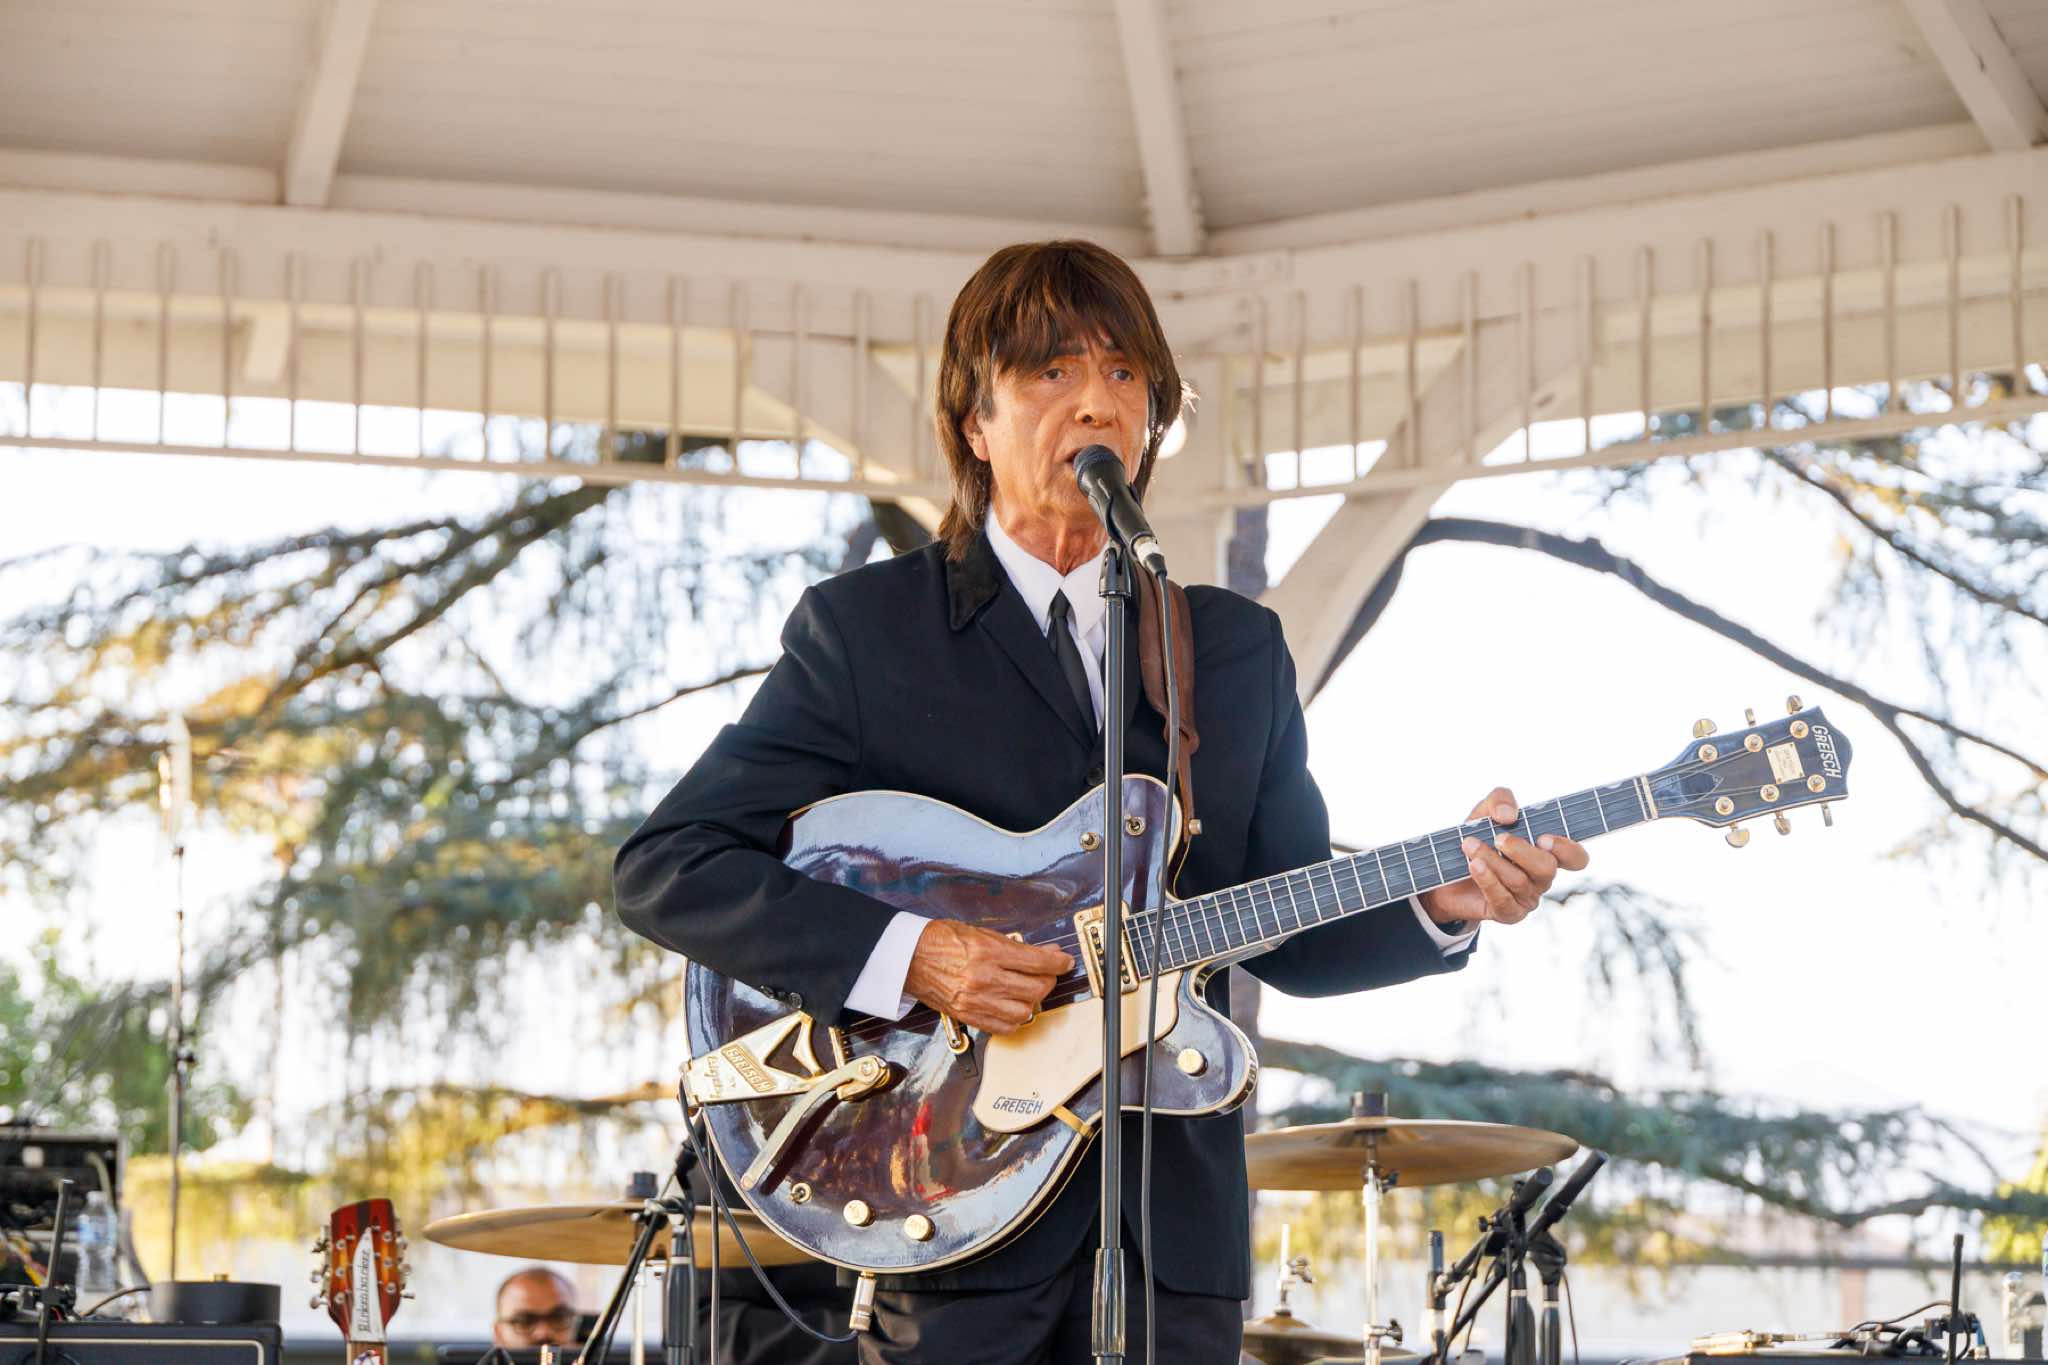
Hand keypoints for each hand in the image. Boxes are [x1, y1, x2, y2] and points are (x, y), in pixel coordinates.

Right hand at [902, 920, 1074, 1034]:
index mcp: (987, 952)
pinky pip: (1005, 1027)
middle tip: (1044, 973)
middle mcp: (983, 978)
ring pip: (1025, 1012)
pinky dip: (1015, 1018)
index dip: (1058, 962)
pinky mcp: (969, 1016)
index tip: (1064, 961)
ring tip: (1026, 990)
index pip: (1038, 962)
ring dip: (1031, 1001)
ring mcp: (976, 1001)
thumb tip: (1045, 953)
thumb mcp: (981, 933)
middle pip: (1036, 989)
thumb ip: (1015, 946)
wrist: (908, 958)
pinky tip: (1011, 1005)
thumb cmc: (940, 941)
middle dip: (1047, 980)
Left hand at [1417, 786, 1588, 926]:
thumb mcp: (1485, 811)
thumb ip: (1500, 800)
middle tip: (1498, 838)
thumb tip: (1509, 814)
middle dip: (1521, 851)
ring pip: (1519, 881)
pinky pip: (1502, 899)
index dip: (1567, 849)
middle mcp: (1542, 877)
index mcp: (1546, 852)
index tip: (1543, 838)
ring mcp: (1527, 897)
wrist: (1445, 869)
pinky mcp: (1508, 912)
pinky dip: (1487, 880)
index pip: (1576, 857)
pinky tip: (1474, 865)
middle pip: (1547, 868)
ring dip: (1492, 860)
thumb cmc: (1477, 838)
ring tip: (1469, 844)